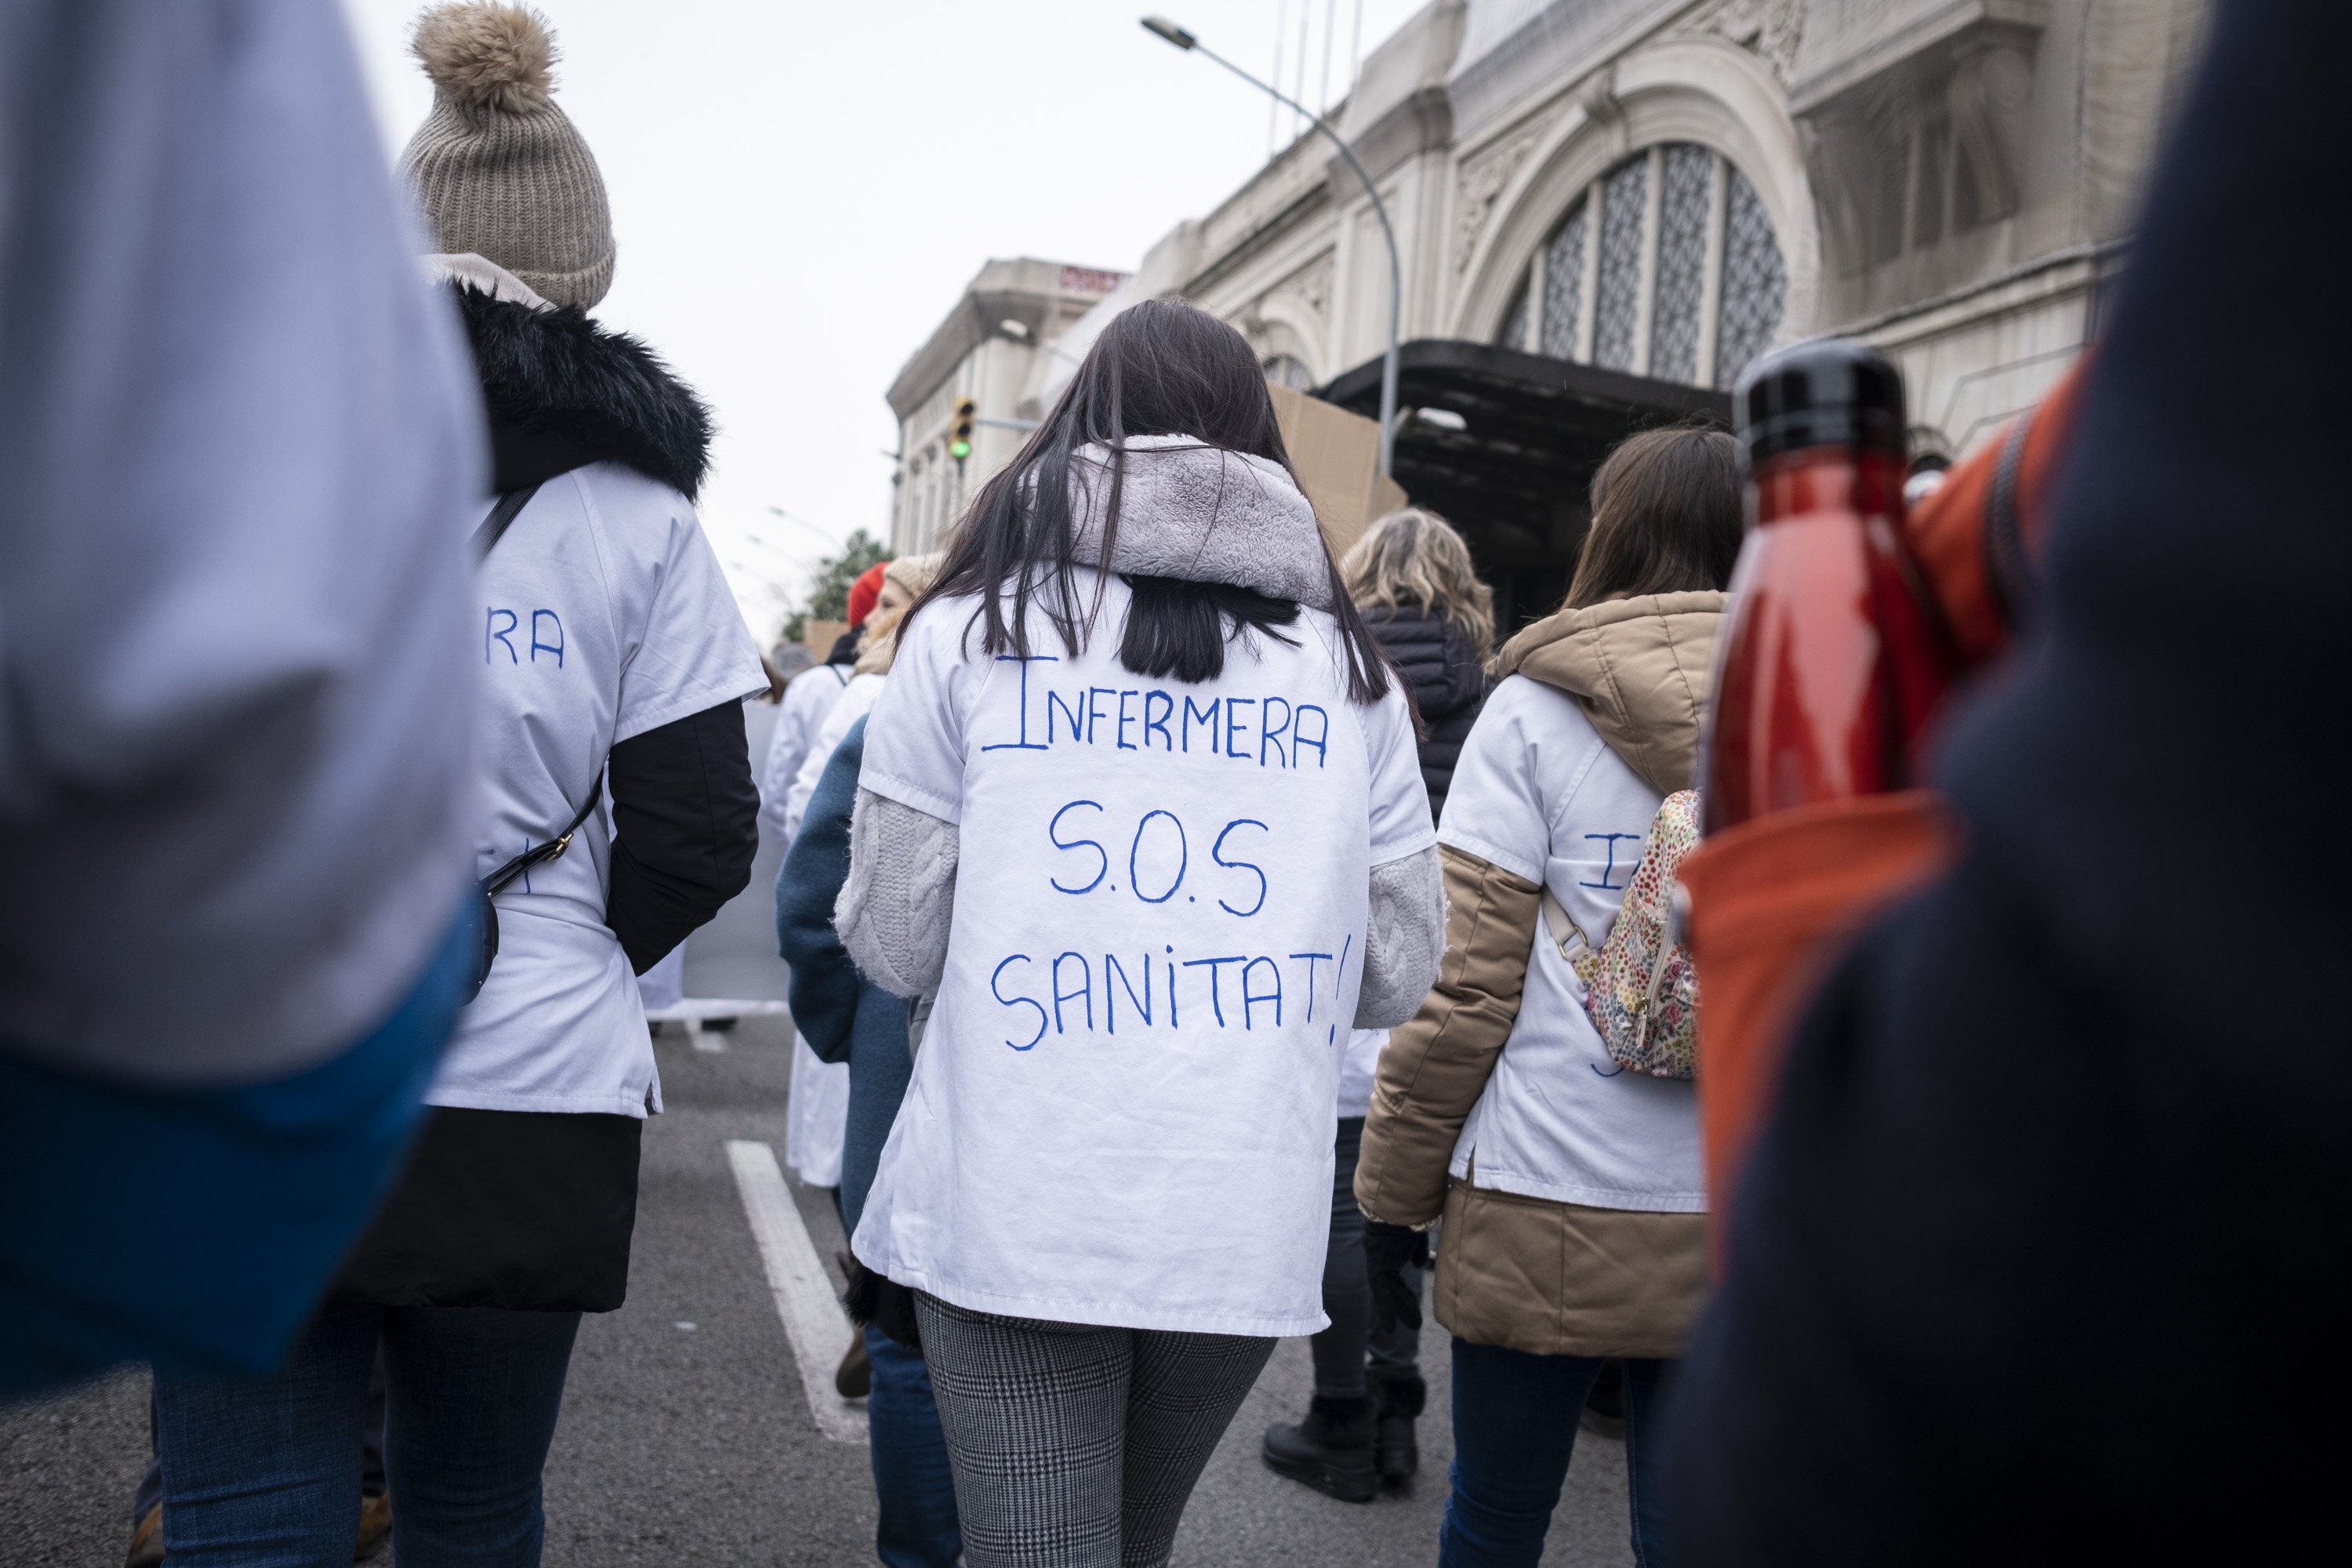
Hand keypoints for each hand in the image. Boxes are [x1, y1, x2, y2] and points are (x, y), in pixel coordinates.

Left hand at [1362, 1219, 1429, 1334]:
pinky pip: (1383, 1293)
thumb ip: (1416, 1249)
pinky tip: (1390, 1328)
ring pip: (1389, 1292)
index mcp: (1387, 1245)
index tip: (1409, 1298)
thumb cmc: (1411, 1212)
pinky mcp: (1378, 1266)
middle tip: (1414, 1319)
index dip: (1401, 1287)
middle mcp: (1379, 1254)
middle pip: (1392, 1283)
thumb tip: (1417, 1265)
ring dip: (1402, 1309)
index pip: (1394, 1271)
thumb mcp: (1416, 1233)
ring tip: (1415, 1326)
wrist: (1400, 1203)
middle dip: (1403, 1300)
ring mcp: (1377, 1260)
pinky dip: (1388, 1311)